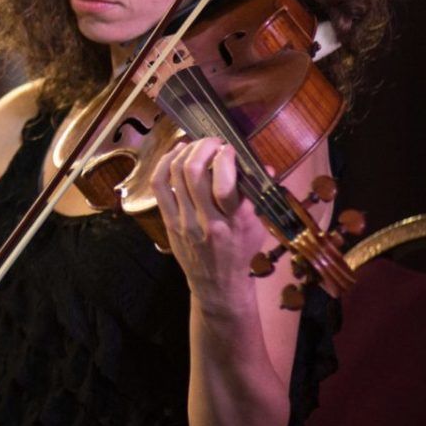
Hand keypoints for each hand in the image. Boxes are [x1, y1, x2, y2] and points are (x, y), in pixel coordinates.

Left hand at [151, 138, 265, 306]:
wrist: (217, 284)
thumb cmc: (241, 251)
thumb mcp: (258, 226)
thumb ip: (258, 195)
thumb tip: (266, 165)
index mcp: (236, 221)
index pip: (226, 182)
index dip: (226, 157)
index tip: (231, 149)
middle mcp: (209, 220)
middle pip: (195, 172)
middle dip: (203, 147)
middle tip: (213, 142)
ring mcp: (185, 221)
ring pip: (176, 175)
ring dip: (186, 151)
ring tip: (196, 144)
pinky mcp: (169, 222)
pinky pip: (160, 186)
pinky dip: (165, 163)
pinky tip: (176, 154)